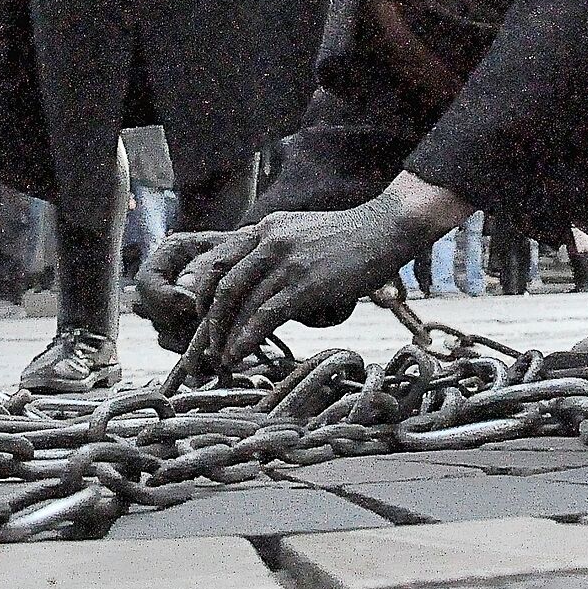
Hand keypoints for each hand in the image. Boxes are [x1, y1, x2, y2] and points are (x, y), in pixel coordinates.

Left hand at [137, 192, 436, 368]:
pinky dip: (245, 339)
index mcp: (264, 229)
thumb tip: (257, 288)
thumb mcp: (299, 234)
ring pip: (239, 302)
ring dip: (225, 336)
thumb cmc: (347, 240)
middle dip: (209, 322)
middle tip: (205, 348)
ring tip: (221, 359)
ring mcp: (286, 261)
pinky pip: (264, 315)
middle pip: (222, 285)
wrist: (385, 230)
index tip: (202, 320)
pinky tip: (239, 354)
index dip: (204, 294)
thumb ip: (274, 252)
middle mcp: (268, 240)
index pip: (218, 261)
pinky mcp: (305, 284)